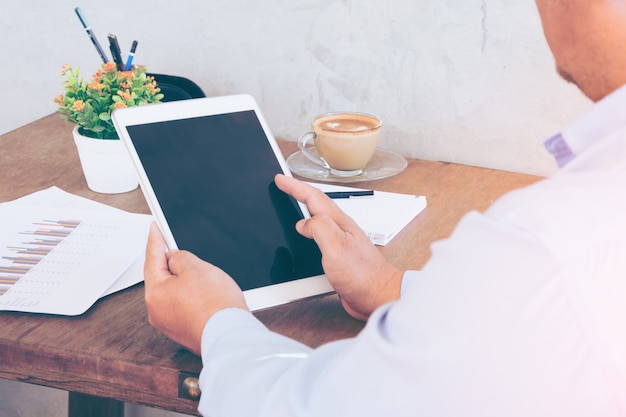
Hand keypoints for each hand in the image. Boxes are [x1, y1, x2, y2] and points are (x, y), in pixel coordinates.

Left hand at [144, 223, 248, 354]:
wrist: (230, 335)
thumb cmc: (215, 305)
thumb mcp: (196, 267)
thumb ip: (180, 257)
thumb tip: (174, 260)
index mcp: (154, 293)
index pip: (152, 259)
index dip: (155, 240)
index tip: (154, 228)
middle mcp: (157, 311)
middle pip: (162, 278)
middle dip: (174, 264)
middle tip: (183, 250)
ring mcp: (170, 324)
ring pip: (174, 293)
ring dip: (186, 283)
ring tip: (205, 278)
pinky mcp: (184, 331)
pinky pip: (183, 306)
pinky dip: (192, 297)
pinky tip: (207, 294)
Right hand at [274, 174, 403, 319]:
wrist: (378, 296)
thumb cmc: (362, 273)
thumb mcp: (336, 245)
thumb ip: (319, 227)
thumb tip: (302, 223)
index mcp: (338, 222)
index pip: (312, 197)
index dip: (294, 186)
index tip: (280, 178)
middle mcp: (339, 230)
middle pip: (314, 206)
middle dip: (297, 194)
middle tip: (284, 187)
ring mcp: (339, 243)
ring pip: (316, 222)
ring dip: (302, 212)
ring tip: (291, 205)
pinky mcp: (338, 258)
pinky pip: (318, 240)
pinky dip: (307, 235)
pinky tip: (304, 238)